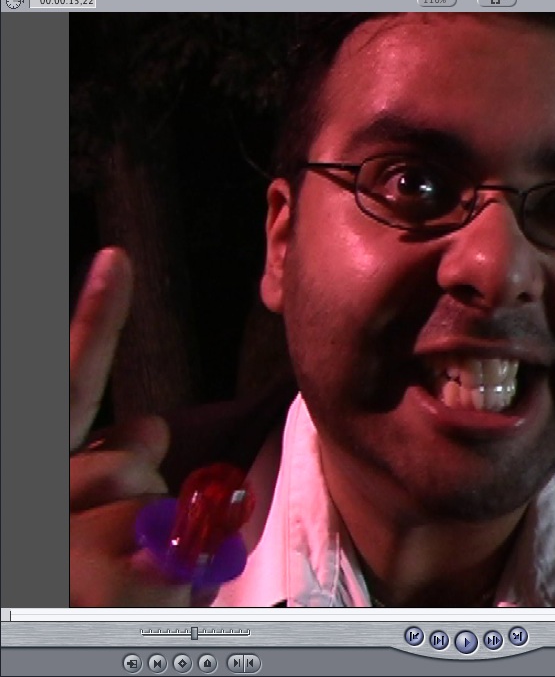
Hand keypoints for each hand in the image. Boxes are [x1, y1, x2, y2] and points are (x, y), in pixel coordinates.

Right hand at [69, 248, 194, 606]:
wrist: (57, 632)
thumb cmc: (79, 581)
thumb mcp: (91, 516)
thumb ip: (116, 463)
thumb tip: (148, 426)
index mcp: (44, 471)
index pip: (70, 386)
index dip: (96, 322)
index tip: (118, 263)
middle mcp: (41, 498)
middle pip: (129, 463)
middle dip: (143, 497)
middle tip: (120, 544)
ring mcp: (57, 547)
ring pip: (151, 515)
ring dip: (159, 551)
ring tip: (118, 584)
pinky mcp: (82, 593)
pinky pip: (169, 571)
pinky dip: (172, 590)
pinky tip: (133, 606)